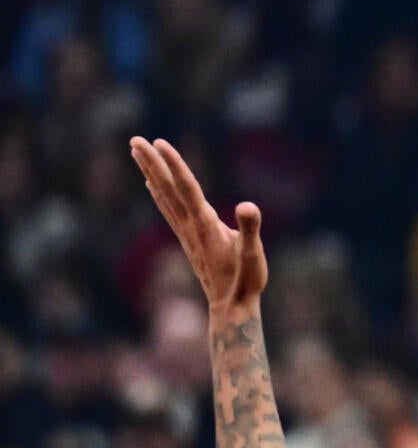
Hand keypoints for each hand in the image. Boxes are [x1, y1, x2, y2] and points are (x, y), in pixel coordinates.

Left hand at [131, 137, 266, 322]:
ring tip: (137, 153)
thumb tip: (247, 206)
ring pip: (164, 196)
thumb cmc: (245, 281)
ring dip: (150, 173)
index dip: (174, 164)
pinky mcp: (189, 238)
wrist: (230, 307)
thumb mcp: (253, 254)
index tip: (159, 143)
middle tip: (134, 140)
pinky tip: (152, 184)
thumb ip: (250, 229)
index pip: (187, 187)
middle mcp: (190, 226)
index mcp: (205, 224)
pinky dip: (157, 192)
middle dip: (151, 163)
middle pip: (167, 188)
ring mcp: (187, 232)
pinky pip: (168, 209)